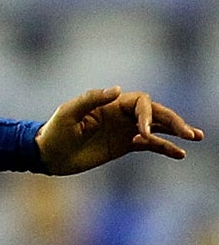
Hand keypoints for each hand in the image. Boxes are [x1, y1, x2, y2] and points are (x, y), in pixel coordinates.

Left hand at [35, 87, 202, 175]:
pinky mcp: (125, 146)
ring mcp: (125, 130)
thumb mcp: (68, 113)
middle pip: (156, 113)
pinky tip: (180, 154)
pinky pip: (150, 145)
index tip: (142, 133)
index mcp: (112, 104)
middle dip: (173, 121)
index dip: (146, 115)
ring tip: (195, 137)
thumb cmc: (54, 131)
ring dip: (176, 131)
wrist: (48, 155)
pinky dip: (165, 148)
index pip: (141, 102)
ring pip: (157, 127)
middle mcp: (122, 115)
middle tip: (190, 133)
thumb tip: (117, 89)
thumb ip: (90, 99)